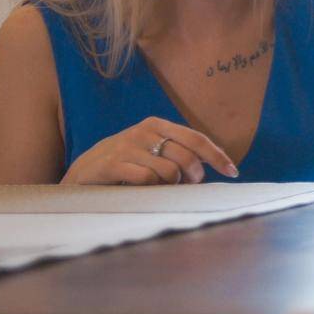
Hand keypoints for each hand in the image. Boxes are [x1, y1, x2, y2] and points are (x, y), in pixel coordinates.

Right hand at [61, 116, 238, 184]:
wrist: (80, 173)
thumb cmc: (124, 165)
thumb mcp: (151, 152)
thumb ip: (177, 154)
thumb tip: (212, 168)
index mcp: (156, 125)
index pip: (196, 138)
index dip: (217, 156)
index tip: (233, 172)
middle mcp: (143, 131)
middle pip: (186, 158)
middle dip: (192, 178)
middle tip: (184, 186)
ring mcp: (126, 146)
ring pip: (169, 172)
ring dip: (168, 186)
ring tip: (154, 186)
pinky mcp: (112, 164)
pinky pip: (147, 180)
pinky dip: (150, 188)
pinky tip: (138, 188)